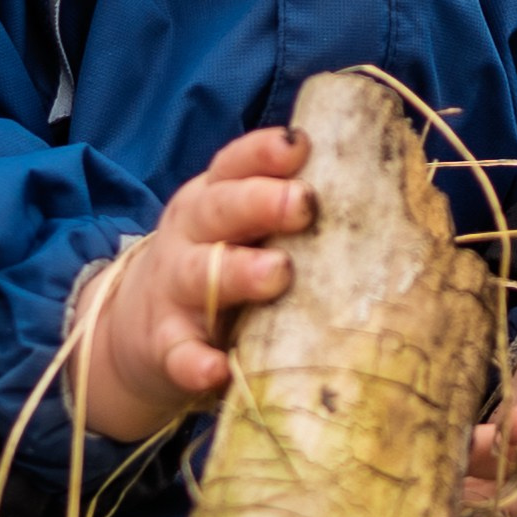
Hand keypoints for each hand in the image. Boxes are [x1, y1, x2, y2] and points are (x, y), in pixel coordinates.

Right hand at [71, 127, 313, 440]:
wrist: (136, 329)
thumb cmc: (219, 266)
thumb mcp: (240, 228)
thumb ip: (288, 209)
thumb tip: (379, 187)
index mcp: (214, 199)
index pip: (236, 164)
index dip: (265, 153)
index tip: (301, 146)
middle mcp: (192, 237)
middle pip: (220, 209)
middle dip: (261, 202)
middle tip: (303, 204)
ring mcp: (175, 292)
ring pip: (201, 275)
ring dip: (238, 273)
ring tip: (277, 274)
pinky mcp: (165, 346)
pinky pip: (179, 353)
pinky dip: (195, 362)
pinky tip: (217, 370)